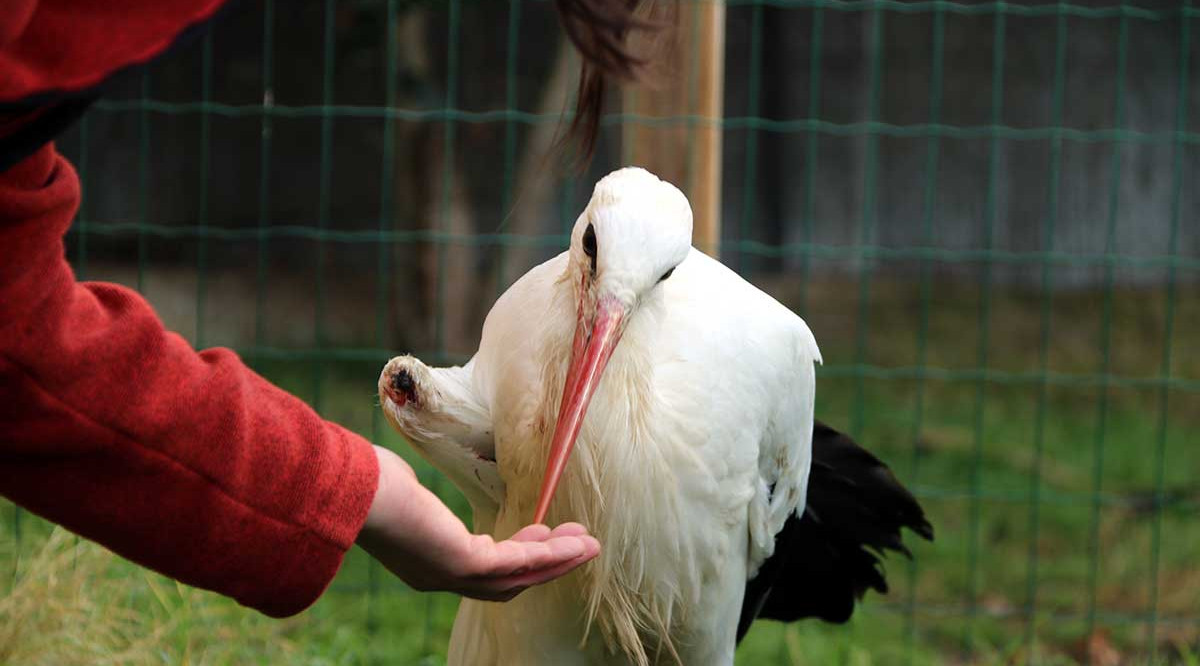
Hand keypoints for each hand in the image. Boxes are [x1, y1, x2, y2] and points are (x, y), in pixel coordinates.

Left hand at [355, 446, 599, 601]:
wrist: (348, 490)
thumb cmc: (364, 483)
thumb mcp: (395, 491)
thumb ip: (407, 496)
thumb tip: (397, 479)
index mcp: (427, 559)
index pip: (481, 568)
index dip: (517, 556)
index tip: (542, 534)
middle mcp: (441, 575)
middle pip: (506, 583)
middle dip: (546, 564)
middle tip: (578, 544)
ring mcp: (452, 573)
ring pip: (518, 577)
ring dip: (558, 563)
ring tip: (590, 546)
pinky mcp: (464, 562)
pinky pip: (518, 563)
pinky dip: (551, 556)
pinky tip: (575, 542)